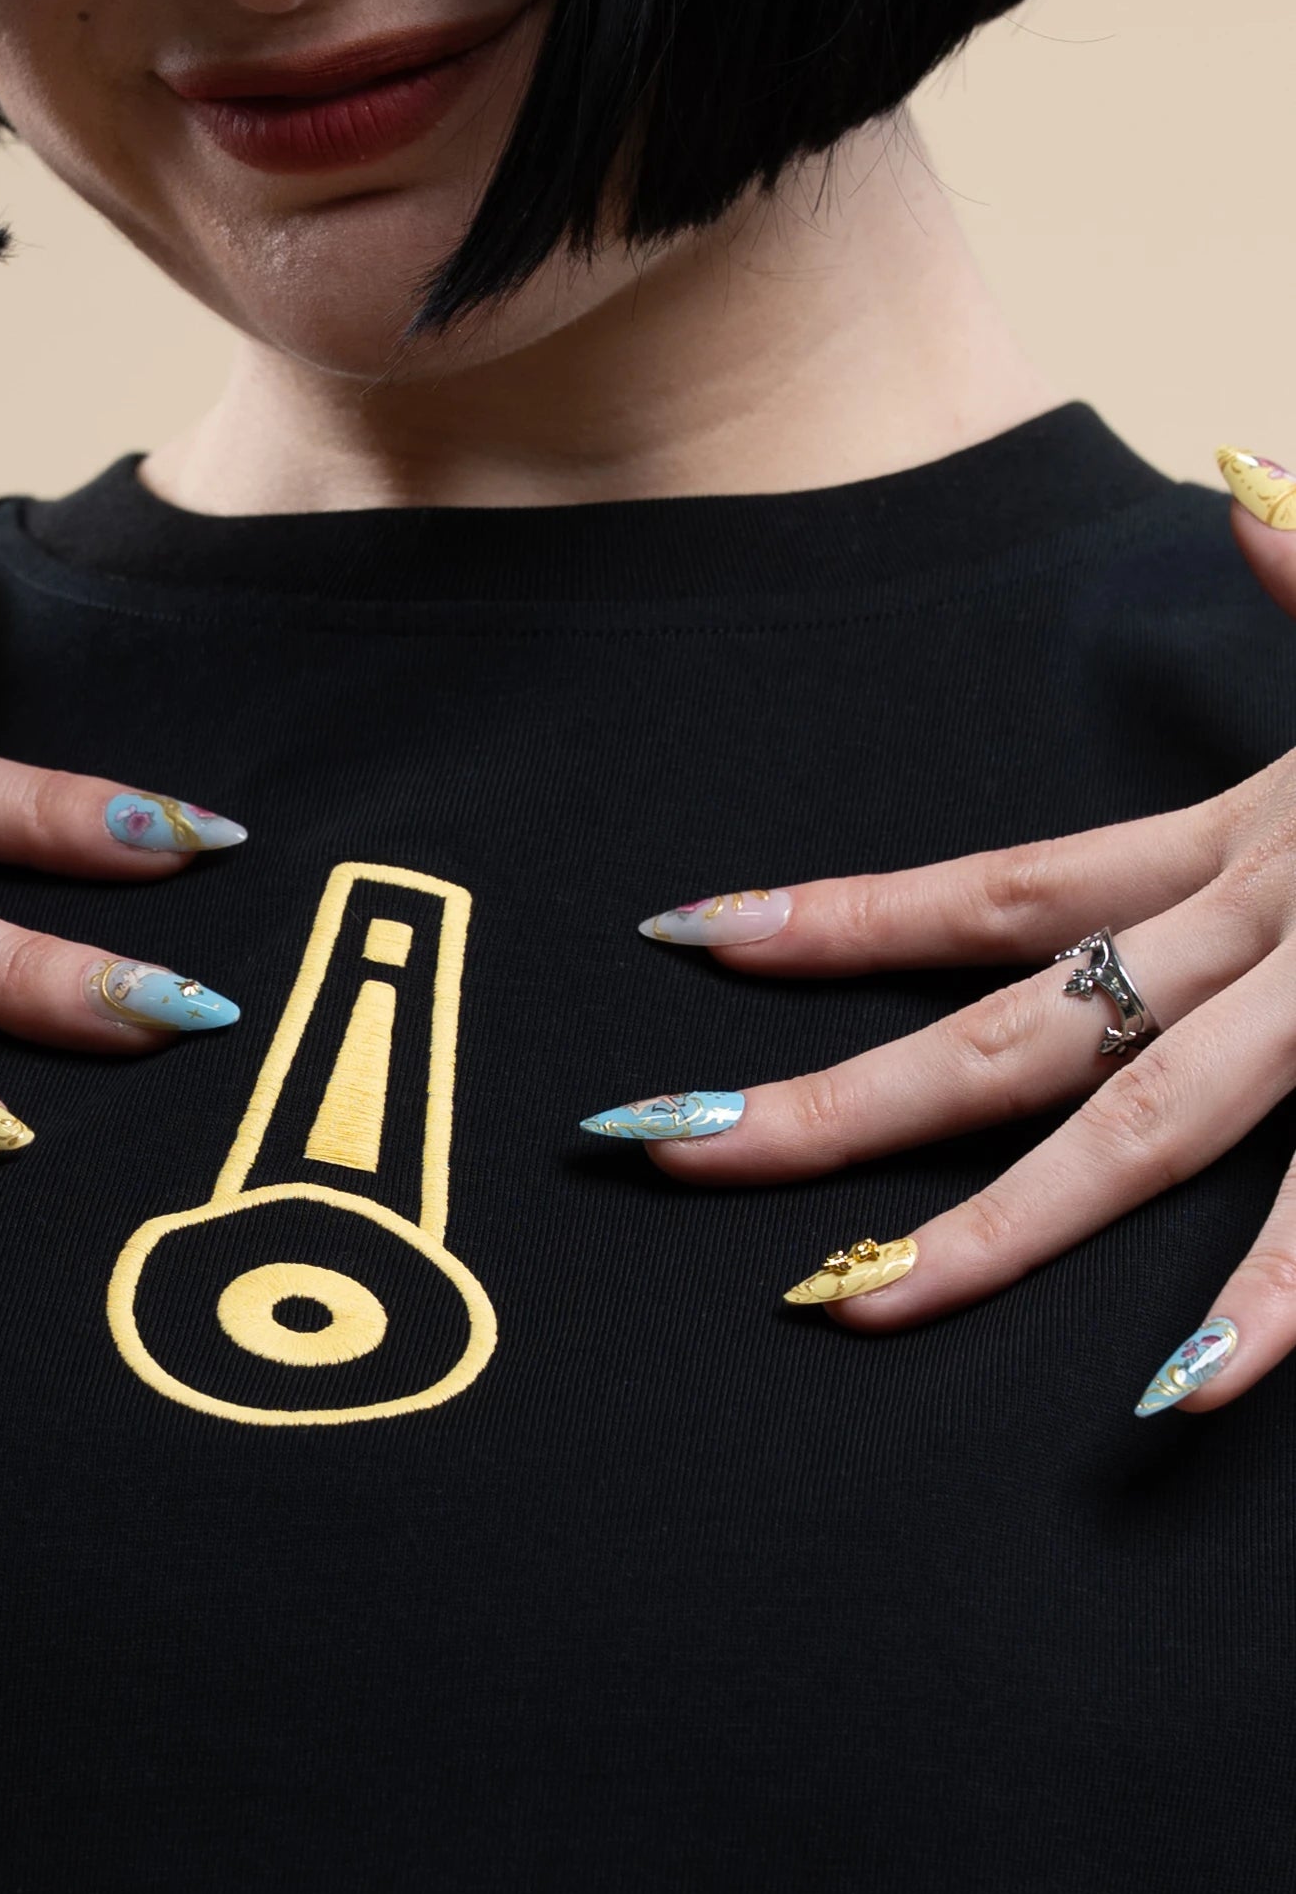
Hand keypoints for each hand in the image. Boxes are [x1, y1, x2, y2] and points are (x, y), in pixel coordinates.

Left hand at [598, 471, 1295, 1418]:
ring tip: (857, 1309)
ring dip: (1000, 1228)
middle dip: (835, 1096)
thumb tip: (1248, 497)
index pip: (997, 884)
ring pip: (1152, 1126)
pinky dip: (1273, 1299)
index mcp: (1252, 836)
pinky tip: (1167, 1396)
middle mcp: (1279, 913)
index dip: (838, 916)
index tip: (684, 938)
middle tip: (658, 1144)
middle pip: (1013, 1020)